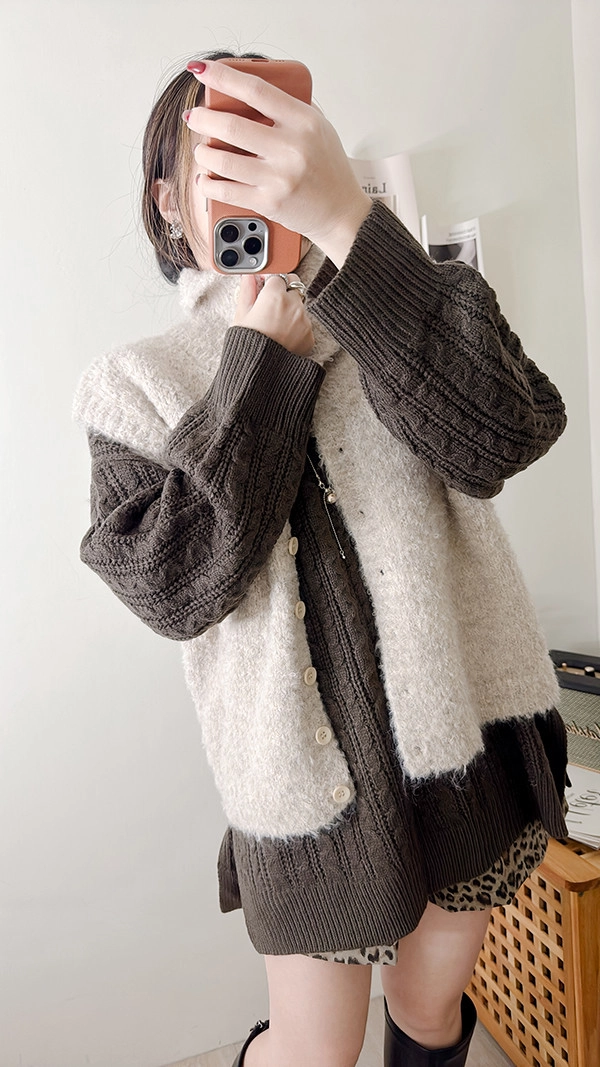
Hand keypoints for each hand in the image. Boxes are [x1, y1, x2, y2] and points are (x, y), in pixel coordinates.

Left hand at [184, 59, 372, 267]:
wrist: (341, 212)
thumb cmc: (329, 170)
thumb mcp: (319, 128)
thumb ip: (290, 108)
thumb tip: (249, 88)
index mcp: (303, 122)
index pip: (255, 90)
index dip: (223, 77)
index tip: (201, 70)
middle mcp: (291, 149)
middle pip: (231, 126)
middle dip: (202, 118)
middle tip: (194, 116)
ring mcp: (279, 178)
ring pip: (223, 161)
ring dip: (203, 153)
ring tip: (201, 150)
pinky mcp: (269, 203)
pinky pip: (226, 192)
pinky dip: (208, 185)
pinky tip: (205, 179)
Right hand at [233, 273, 314, 358]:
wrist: (259, 372)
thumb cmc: (247, 345)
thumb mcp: (241, 316)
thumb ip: (247, 291)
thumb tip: (249, 276)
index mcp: (274, 296)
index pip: (278, 276)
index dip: (270, 282)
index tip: (265, 289)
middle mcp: (293, 305)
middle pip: (294, 287)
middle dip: (285, 291)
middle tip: (272, 306)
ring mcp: (304, 321)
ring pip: (300, 307)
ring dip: (291, 311)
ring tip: (275, 327)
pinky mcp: (310, 337)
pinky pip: (305, 326)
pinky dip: (296, 329)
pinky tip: (283, 338)